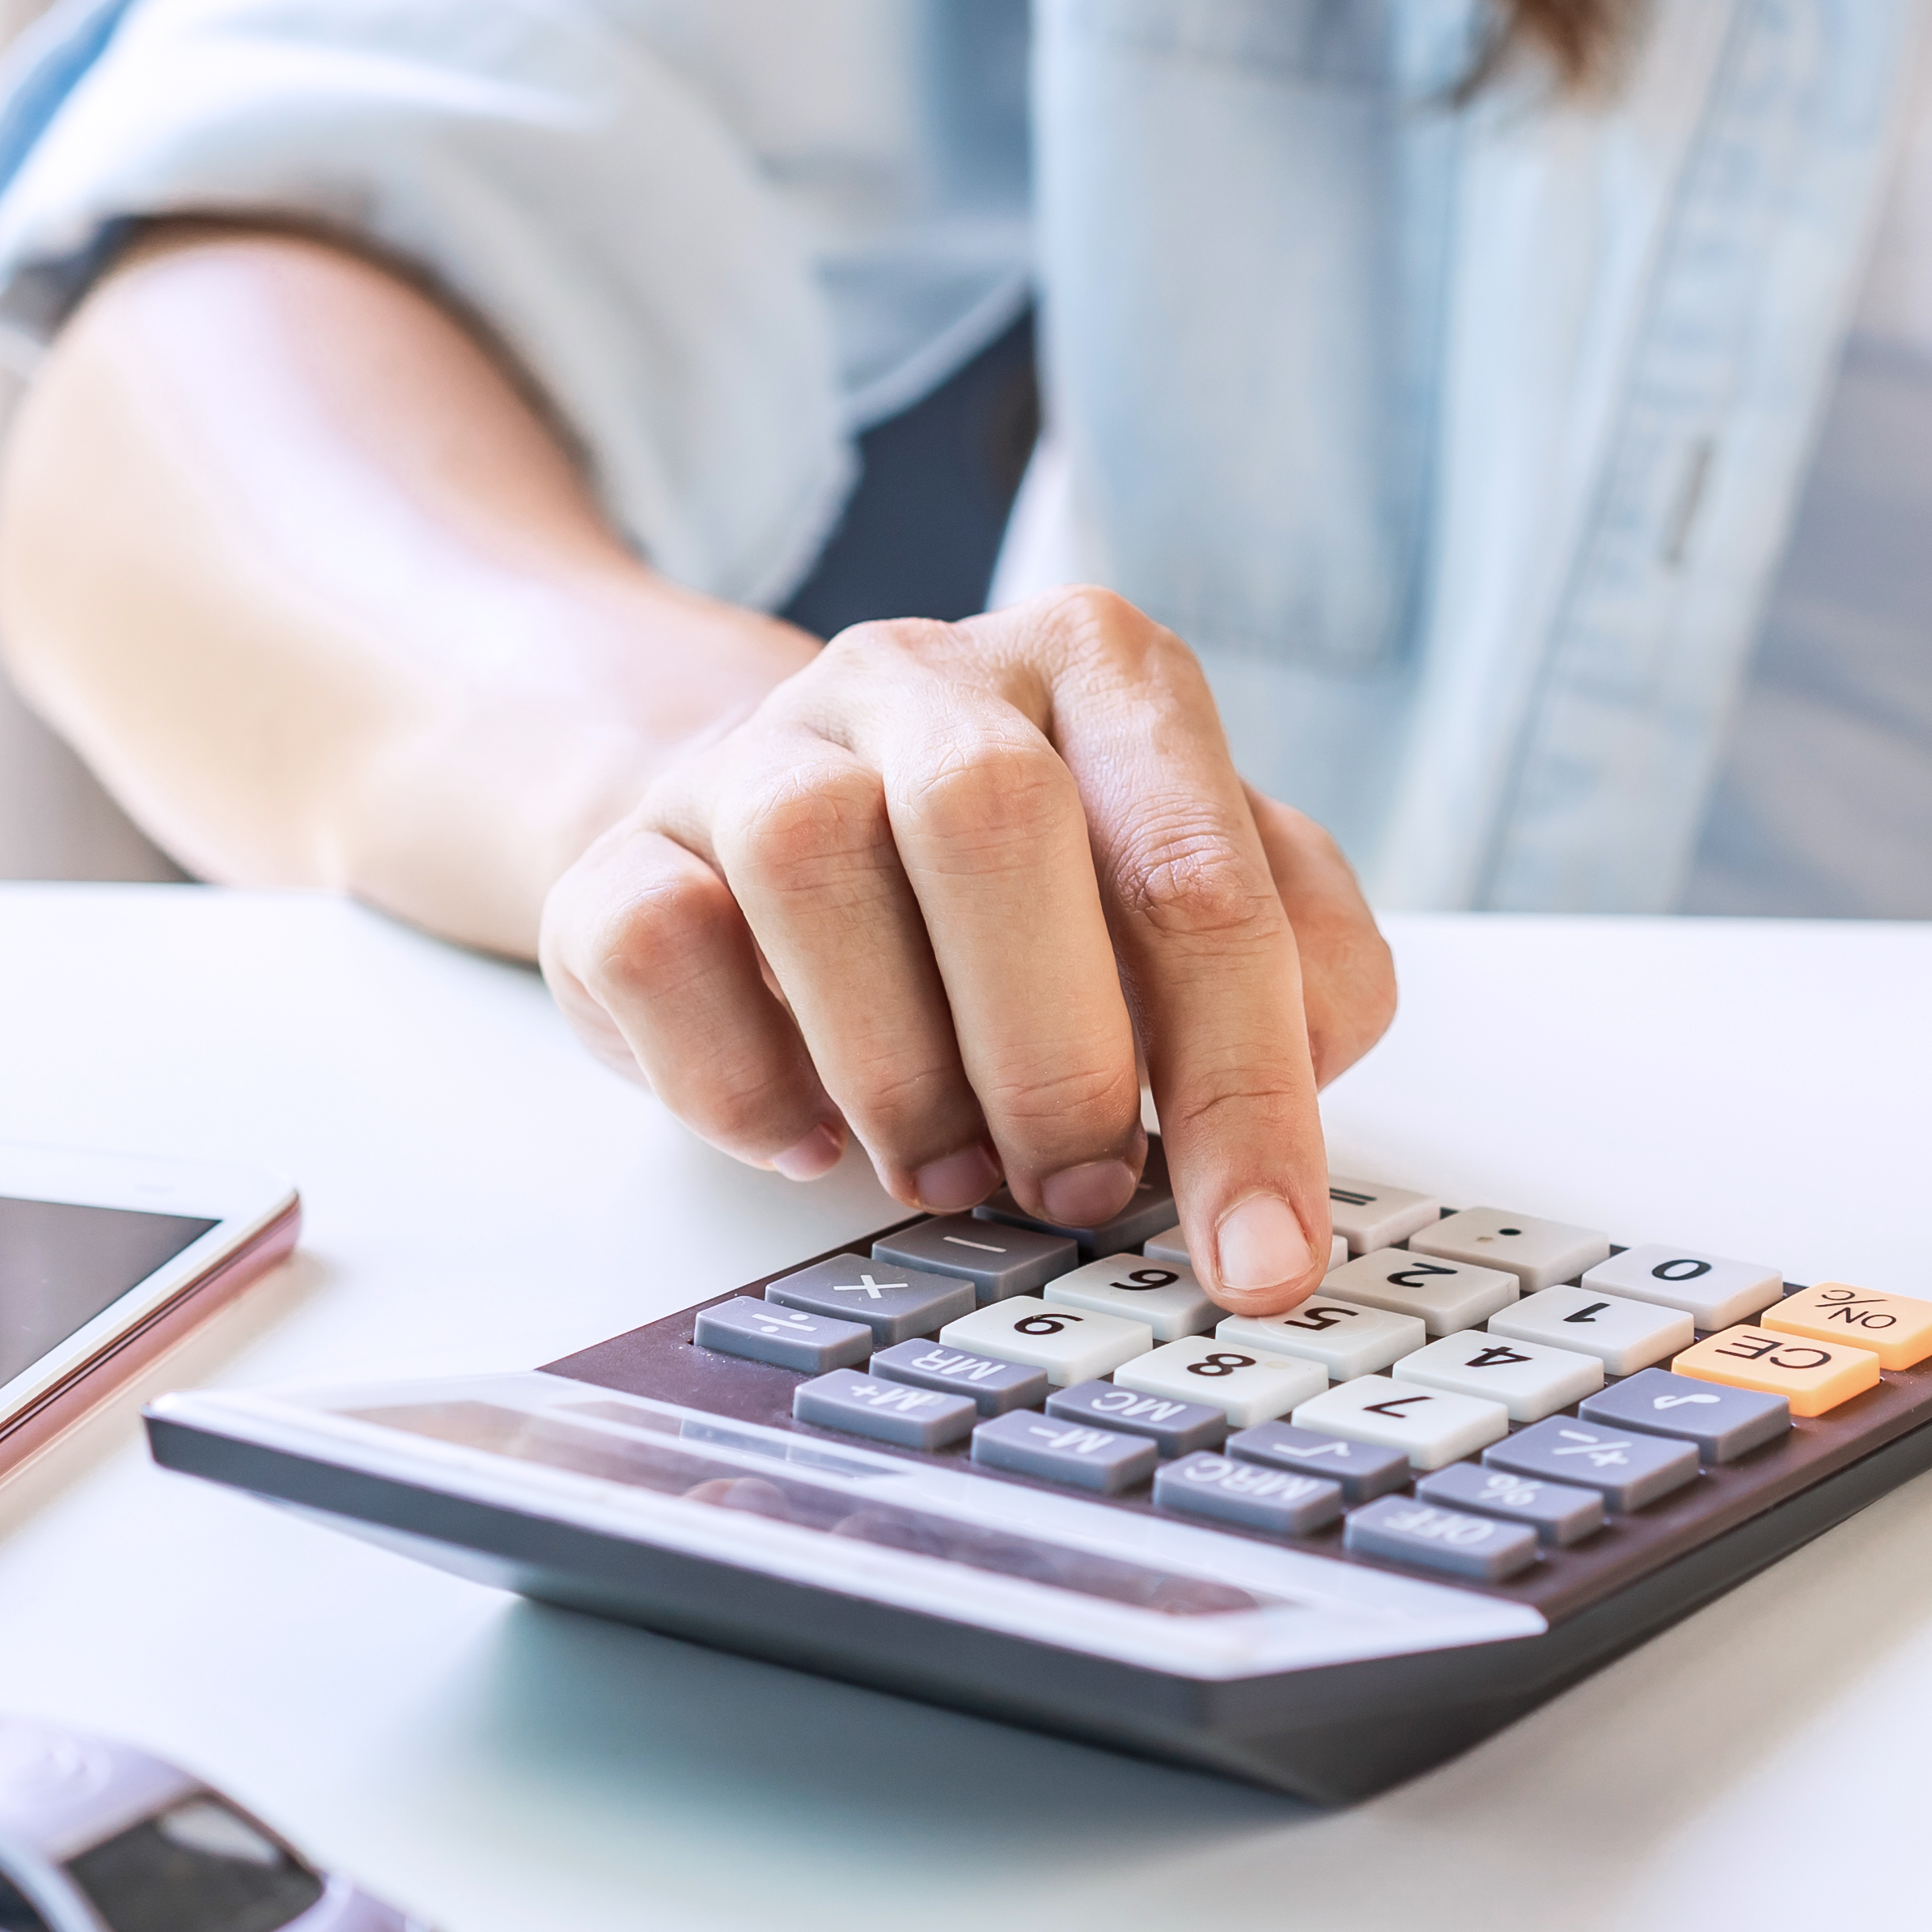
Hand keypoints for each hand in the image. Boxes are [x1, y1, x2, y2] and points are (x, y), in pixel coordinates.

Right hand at [534, 589, 1393, 1316]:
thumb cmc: (1035, 890)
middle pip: (993, 821)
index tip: (1262, 1260)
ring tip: (954, 1169)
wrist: (790, 834)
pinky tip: (811, 1136)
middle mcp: (932, 675)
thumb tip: (1306, 1084)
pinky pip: (657, 947)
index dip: (1243, 1092)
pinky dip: (743, 1082)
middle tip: (1082, 1190)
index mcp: (1105, 671)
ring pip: (810, 863)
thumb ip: (1298, 965)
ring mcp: (763, 743)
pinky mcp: (625, 845)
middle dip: (1054, 1054)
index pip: (1197, 879)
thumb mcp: (1198, 891)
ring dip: (902, 1072)